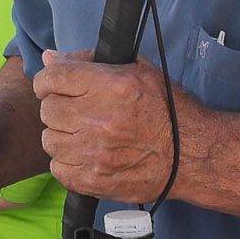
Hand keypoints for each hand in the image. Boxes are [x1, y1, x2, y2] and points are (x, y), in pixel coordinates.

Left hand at [34, 52, 182, 201]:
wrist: (192, 155)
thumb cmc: (167, 110)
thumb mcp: (137, 71)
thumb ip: (89, 60)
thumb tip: (49, 58)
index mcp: (110, 86)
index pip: (52, 77)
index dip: (49, 80)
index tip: (56, 86)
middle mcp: (99, 119)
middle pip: (48, 110)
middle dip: (58, 107)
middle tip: (77, 112)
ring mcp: (94, 153)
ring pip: (49, 140)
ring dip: (62, 136)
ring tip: (84, 135)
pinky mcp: (94, 180)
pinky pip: (57, 168)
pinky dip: (67, 162)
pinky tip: (86, 155)